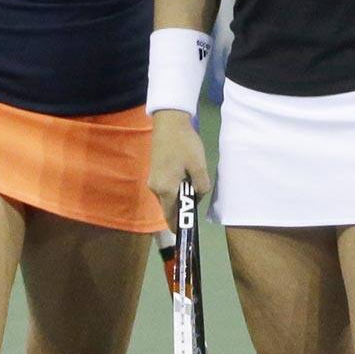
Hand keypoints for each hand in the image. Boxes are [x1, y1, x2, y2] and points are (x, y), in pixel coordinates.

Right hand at [149, 110, 211, 228]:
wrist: (169, 122)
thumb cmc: (184, 144)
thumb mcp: (199, 167)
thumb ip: (200, 187)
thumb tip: (197, 196)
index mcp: (165, 189)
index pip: (171, 217)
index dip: (179, 226)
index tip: (189, 231)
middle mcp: (155, 188)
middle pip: (169, 208)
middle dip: (183, 209)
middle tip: (197, 203)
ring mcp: (153, 180)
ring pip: (168, 198)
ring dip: (180, 197)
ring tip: (195, 185)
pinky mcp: (155, 173)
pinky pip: (166, 188)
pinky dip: (176, 189)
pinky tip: (186, 177)